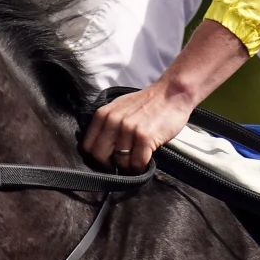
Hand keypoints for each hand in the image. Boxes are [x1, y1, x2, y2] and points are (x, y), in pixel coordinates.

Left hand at [81, 20, 249, 173]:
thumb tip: (100, 147)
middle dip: (111, 166)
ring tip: (137, 161)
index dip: (98, 157)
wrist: (172, 93)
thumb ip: (107, 124)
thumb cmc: (148, 103)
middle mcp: (113, 121)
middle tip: (122, 166)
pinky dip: (141, 167)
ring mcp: (128, 129)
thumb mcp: (119, 108)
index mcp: (103, 114)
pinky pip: (137, 162)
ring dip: (129, 166)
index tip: (108, 160)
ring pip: (120, 162)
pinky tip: (146, 161)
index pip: (88, 145)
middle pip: (100, 156)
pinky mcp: (144, 137)